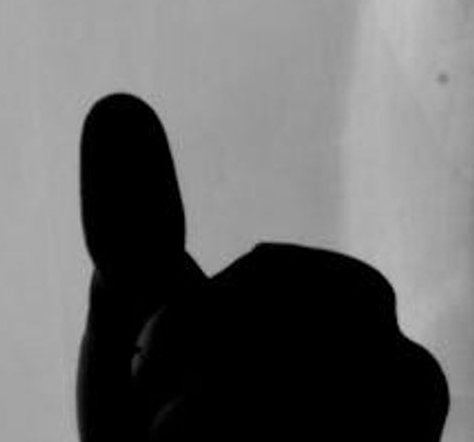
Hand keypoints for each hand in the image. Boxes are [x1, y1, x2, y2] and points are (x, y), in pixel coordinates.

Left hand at [76, 93, 449, 439]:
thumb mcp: (132, 326)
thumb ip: (134, 221)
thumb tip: (117, 100)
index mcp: (346, 335)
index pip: (306, 281)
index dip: (204, 317)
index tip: (145, 364)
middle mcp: (392, 397)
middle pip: (333, 336)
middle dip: (212, 370)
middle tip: (166, 426)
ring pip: (340, 407)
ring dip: (225, 434)